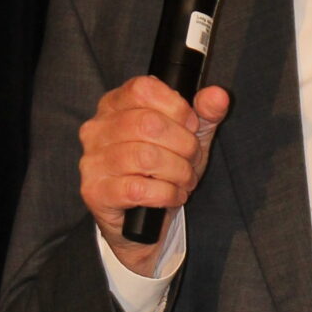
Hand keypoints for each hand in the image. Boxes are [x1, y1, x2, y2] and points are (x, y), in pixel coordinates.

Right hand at [79, 76, 231, 271]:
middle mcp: (97, 128)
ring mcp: (92, 161)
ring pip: (145, 157)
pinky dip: (166, 194)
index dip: (177, 108)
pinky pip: (138, 189)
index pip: (143, 88)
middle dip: (183, 145)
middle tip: (192, 160)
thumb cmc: (162, 170)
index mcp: (114, 105)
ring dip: (178, 171)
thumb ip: (205, 113)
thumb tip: (218, 95)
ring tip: (185, 180)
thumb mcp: (189, 137)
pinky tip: (174, 196)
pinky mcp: (95, 192)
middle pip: (148, 123)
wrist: (142, 222)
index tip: (191, 127)